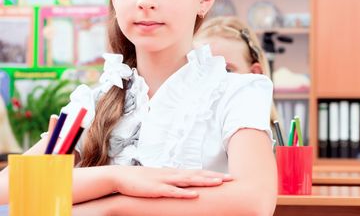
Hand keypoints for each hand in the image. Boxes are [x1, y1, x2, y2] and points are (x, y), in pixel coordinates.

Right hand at [112, 166, 232, 198]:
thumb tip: (184, 188)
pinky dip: (184, 194)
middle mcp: (173, 174)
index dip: (213, 174)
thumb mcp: (159, 180)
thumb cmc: (141, 181)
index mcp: (175, 173)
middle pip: (198, 174)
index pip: (198, 172)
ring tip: (219, 183)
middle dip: (215, 176)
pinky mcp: (156, 189)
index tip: (227, 176)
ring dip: (205, 181)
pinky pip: (173, 192)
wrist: (120, 178)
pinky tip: (195, 195)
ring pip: (189, 181)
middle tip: (231, 178)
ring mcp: (165, 181)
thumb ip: (172, 183)